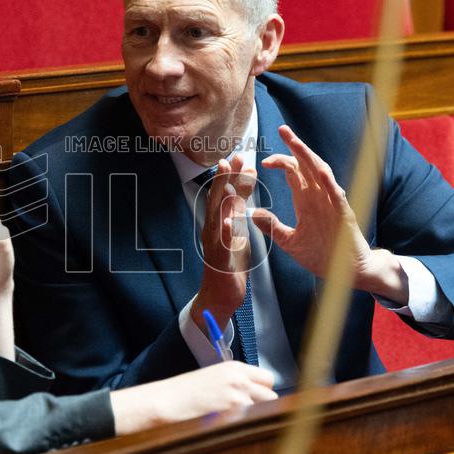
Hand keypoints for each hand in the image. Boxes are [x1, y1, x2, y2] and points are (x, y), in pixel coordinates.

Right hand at [109, 361, 276, 434]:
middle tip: (247, 415)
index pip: (267, 379)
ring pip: (265, 408)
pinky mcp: (233, 406)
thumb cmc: (186, 392)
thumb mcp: (214, 379)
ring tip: (235, 421)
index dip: (264, 392)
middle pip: (271, 394)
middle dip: (264, 405)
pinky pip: (251, 418)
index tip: (256, 401)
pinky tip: (227, 424)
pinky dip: (243, 424)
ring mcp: (238, 391)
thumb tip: (255, 398)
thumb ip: (236, 384)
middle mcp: (240, 376)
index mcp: (235, 366)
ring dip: (254, 416)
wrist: (167, 399)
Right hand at [191, 155, 256, 334]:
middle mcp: (213, 229)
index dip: (231, 176)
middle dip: (227, 178)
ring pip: (218, 217)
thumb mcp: (235, 233)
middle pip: (218, 199)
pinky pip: (222, 244)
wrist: (219, 296)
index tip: (240, 158)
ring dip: (223, 198)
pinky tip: (228, 221)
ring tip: (230, 180)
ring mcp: (214, 244)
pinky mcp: (219, 260)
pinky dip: (225, 232)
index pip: (224, 194)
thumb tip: (241, 190)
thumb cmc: (228, 265)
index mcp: (219, 223)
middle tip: (235, 158)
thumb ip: (237, 213)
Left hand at [251, 125, 406, 302]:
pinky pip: (337, 195)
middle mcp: (319, 197)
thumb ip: (271, 227)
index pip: (294, 173)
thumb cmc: (321, 255)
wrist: (346, 273)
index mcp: (307, 201)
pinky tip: (320, 171)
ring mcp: (332, 204)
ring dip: (309, 158)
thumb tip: (251, 213)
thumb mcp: (288, 241)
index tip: (262, 161)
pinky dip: (329, 183)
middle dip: (295, 147)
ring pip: (321, 173)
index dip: (280, 162)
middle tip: (282, 129)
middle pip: (307, 166)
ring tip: (297, 142)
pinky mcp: (343, 215)